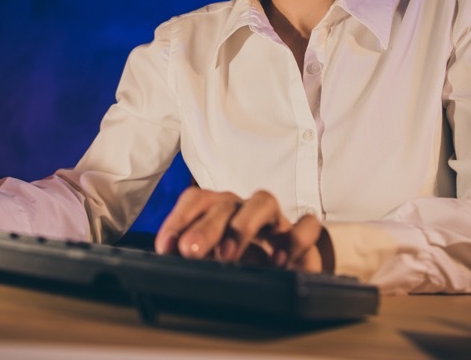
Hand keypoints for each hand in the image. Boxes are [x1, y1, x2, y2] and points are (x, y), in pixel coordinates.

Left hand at [153, 188, 333, 272]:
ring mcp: (276, 220)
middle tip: (189, 252)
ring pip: (263, 201)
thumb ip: (198, 258)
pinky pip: (305, 226)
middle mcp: (245, 208)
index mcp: (220, 210)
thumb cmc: (246, 261)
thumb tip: (172, 262)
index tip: (165, 247)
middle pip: (225, 203)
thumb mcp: (216, 261)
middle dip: (205, 227)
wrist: (290, 270)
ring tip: (227, 256)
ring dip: (243, 226)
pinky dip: (292, 240)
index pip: (196, 200)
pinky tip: (278, 262)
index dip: (178, 219)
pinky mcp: (304, 238)